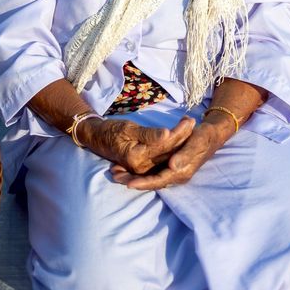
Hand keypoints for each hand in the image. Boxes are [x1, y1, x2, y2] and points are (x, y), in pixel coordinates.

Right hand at [78, 115, 195, 174]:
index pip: (165, 146)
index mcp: (139, 158)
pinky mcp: (144, 166)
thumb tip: (167, 134)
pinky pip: (162, 158)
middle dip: (182, 137)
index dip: (178, 133)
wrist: (97, 138)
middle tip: (192, 121)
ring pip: (167, 155)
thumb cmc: (111, 131)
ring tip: (189, 126)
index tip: (189, 121)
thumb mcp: (128, 128)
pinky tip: (179, 137)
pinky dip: (171, 147)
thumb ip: (148, 134)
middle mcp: (143, 167)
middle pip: (169, 152)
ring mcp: (144, 168)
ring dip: (179, 142)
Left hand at [110, 113, 228, 189]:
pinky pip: (151, 171)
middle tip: (114, 176)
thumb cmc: (204, 137)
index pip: (159, 181)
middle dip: (133, 180)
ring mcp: (172, 171)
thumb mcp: (197, 142)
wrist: (211, 135)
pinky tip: (126, 166)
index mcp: (181, 172)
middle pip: (151, 182)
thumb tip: (172, 167)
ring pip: (149, 177)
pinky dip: (139, 170)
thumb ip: (185, 155)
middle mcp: (175, 175)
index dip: (144, 183)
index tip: (129, 183)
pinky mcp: (169, 165)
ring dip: (133, 175)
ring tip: (115, 171)